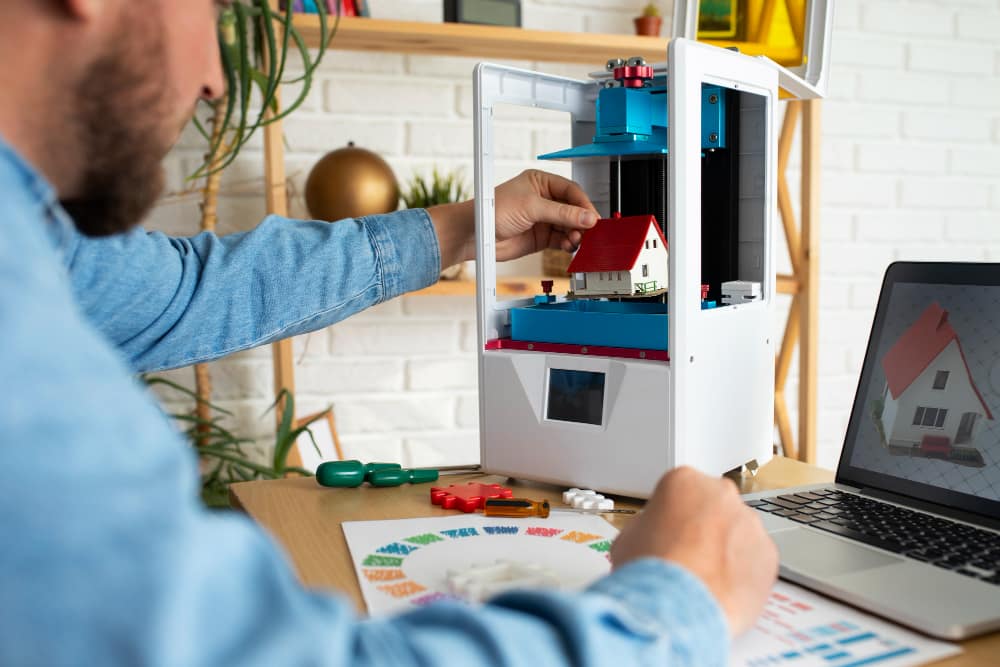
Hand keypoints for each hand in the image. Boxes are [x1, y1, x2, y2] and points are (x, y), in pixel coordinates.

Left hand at [492, 169, 598, 260]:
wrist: (476, 234)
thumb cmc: (493, 211)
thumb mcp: (531, 207)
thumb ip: (561, 213)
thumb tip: (586, 217)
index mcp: (541, 182)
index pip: (571, 191)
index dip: (583, 204)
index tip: (593, 217)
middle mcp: (544, 200)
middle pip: (573, 209)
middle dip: (582, 221)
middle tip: (589, 231)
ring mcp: (544, 219)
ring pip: (569, 226)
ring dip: (576, 234)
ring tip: (576, 240)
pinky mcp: (542, 237)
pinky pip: (562, 240)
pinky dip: (568, 244)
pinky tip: (569, 246)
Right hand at [610, 467, 777, 636]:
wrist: (676, 606)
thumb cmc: (651, 571)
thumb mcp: (628, 537)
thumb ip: (648, 525)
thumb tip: (654, 534)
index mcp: (684, 481)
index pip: (680, 490)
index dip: (672, 514)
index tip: (669, 530)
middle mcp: (721, 495)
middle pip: (714, 506)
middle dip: (704, 527)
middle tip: (687, 554)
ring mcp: (749, 523)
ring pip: (738, 533)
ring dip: (725, 550)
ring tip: (703, 577)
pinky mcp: (768, 554)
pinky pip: (755, 560)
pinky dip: (743, 573)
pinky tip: (721, 588)